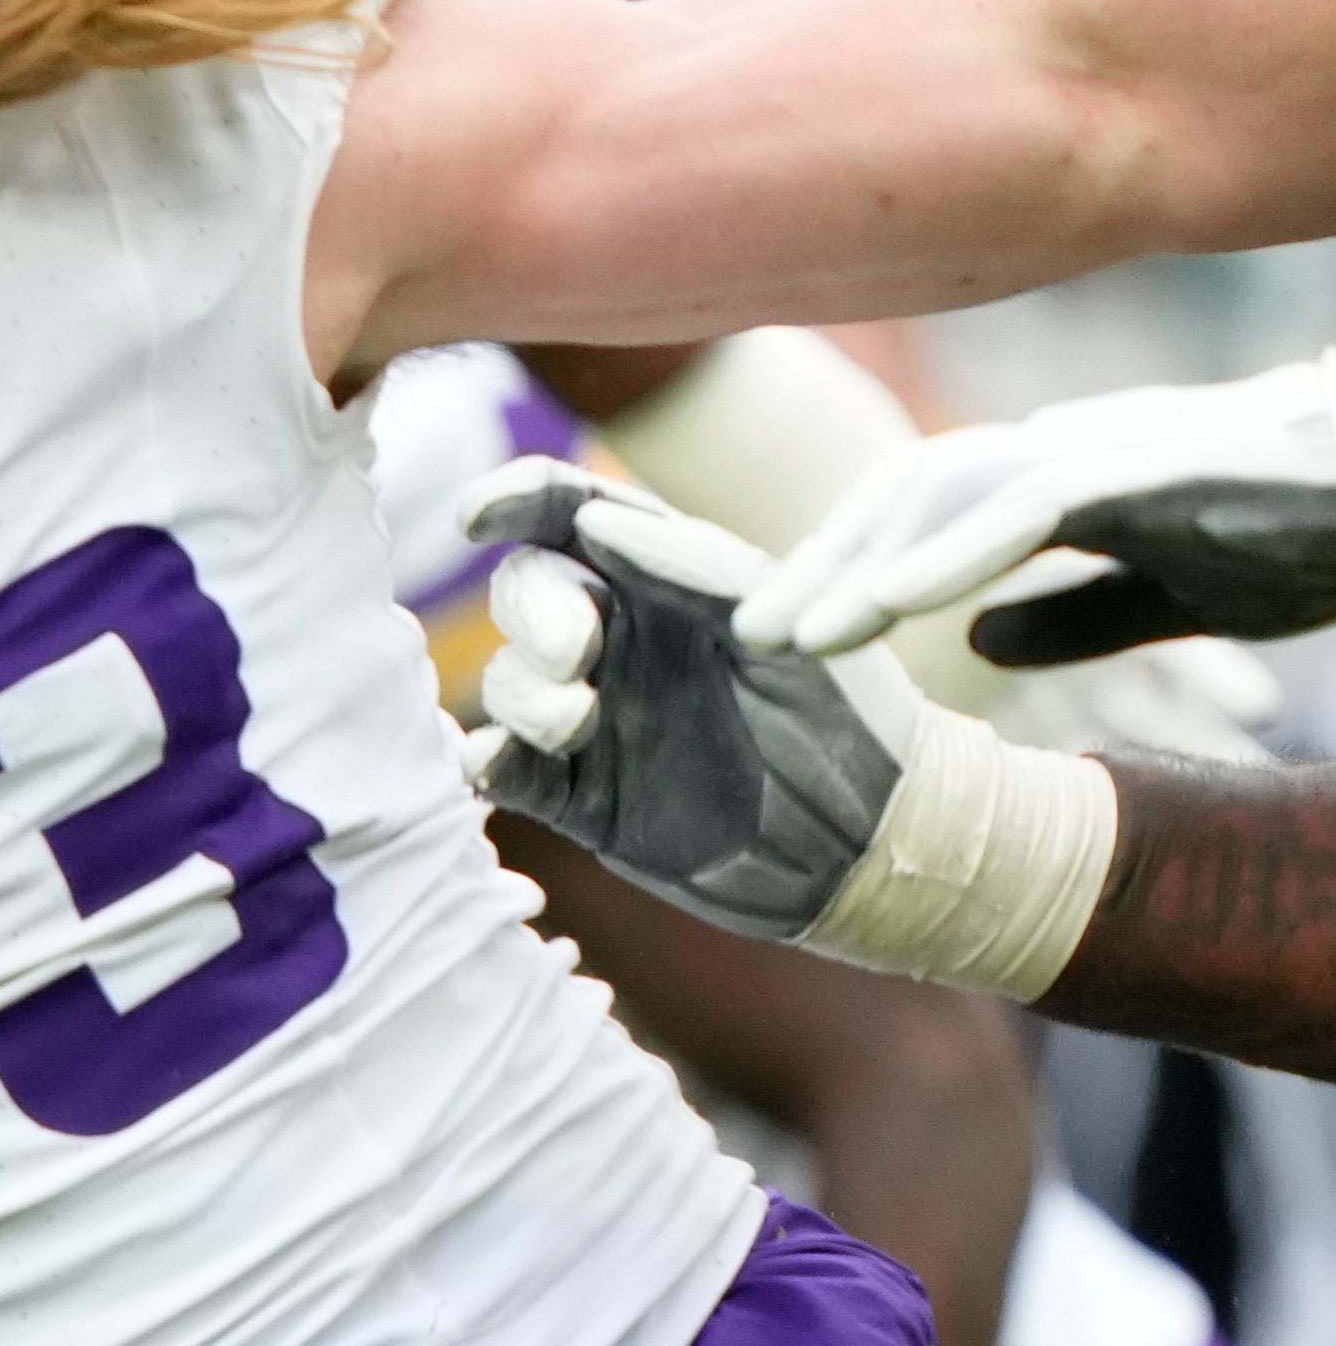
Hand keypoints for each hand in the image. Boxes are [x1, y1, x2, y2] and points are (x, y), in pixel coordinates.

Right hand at [467, 465, 935, 944]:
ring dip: (523, 693)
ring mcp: (596, 719)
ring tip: (576, 722)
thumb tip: (590, 521)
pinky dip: (487, 761)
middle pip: (526, 592)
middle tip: (578, 654)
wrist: (867, 843)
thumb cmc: (849, 718)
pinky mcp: (579, 796)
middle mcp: (623, 640)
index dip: (517, 503)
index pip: (577, 518)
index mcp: (672, 582)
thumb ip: (694, 566)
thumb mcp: (782, 627)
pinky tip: (501, 765)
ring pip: (509, 682)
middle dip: (534, 613)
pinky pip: (503, 768)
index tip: (478, 517)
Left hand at [735, 356, 1335, 670]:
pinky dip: (955, 550)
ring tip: (795, 635)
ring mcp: (1112, 451)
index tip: (777, 635)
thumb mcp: (1167, 594)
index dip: (843, 567)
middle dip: (820, 562)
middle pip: (910, 490)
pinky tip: (894, 602)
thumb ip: (1075, 612)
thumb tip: (978, 640)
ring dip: (865, 562)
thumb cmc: (1300, 538)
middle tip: (739, 640)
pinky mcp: (1158, 470)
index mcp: (1063, 482)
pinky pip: (1035, 504)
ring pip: (953, 488)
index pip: (923, 512)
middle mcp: (1070, 452)